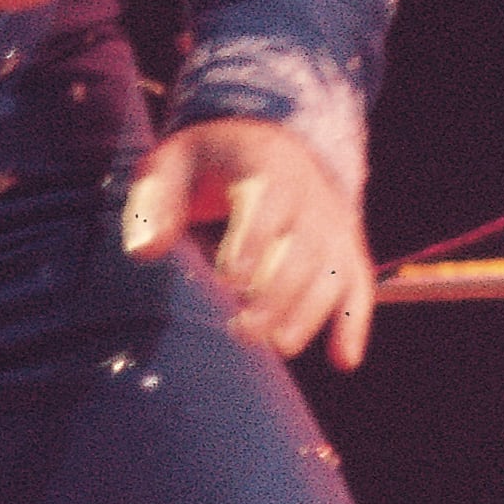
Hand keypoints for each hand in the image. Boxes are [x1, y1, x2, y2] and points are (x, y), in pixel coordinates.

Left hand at [119, 116, 374, 368]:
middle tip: (244, 330)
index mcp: (268, 160)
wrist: (267, 143)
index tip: (231, 279)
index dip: (255, 238)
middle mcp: (311, 191)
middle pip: (304, 246)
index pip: (271, 197)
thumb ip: (156, 202)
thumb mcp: (173, 163)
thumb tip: (144, 252)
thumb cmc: (208, 162)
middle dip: (278, 292)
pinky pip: (359, 284)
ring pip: (334, 270)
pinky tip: (344, 360)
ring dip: (311, 312)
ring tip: (279, 346)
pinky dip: (355, 321)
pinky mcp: (346, 249)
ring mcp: (334, 222)